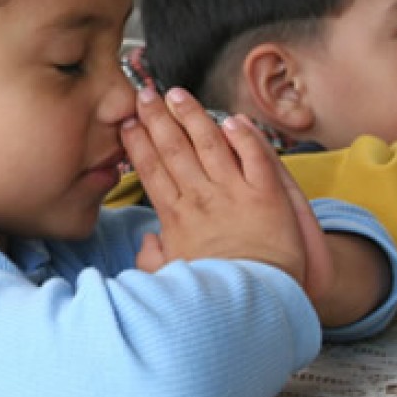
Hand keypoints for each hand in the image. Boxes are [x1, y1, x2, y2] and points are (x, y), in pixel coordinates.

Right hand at [121, 85, 329, 293]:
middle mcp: (201, 198)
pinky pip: (254, 156)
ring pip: (208, 143)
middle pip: (174, 149)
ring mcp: (234, 193)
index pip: (152, 170)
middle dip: (157, 118)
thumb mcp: (173, 280)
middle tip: (145, 94)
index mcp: (176, 217)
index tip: (129, 123)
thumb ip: (154, 259)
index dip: (139, 143)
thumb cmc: (216, 295)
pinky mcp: (266, 194)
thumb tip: (147, 241)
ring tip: (177, 94)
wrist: (260, 301)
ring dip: (191, 116)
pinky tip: (232, 119)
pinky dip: (243, 136)